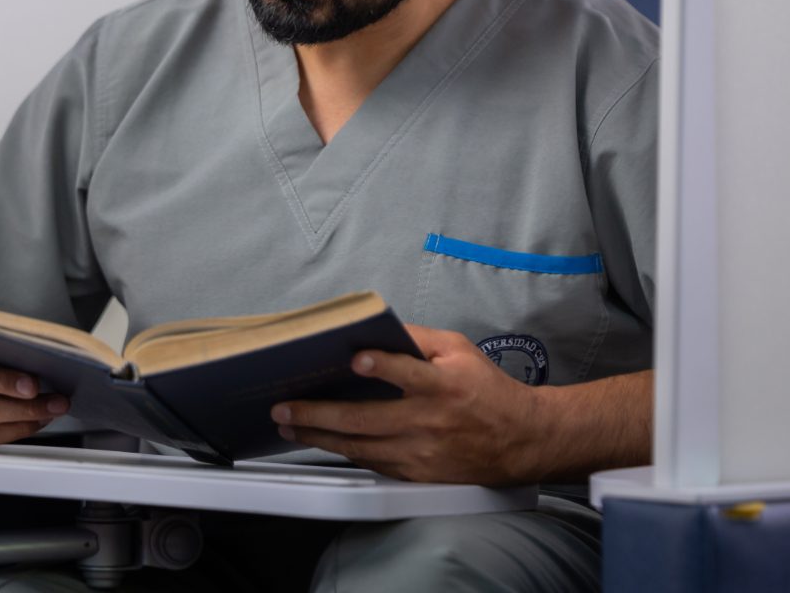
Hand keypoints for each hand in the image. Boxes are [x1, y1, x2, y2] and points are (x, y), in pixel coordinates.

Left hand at [270, 324, 540, 483]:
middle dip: (319, 413)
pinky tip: (320, 441)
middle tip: (283, 408)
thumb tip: (377, 330)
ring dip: (319, 436)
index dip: (382, 366)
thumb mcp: (459, 349)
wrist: (520, 440)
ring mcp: (420, 453)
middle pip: (367, 419)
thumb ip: (418, 339)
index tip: (355, 359)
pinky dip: (343, 451)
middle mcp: (428, 421)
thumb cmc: (486, 388)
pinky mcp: (417, 474)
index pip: (408, 373)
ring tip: (289, 426)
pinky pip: (372, 462)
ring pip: (361, 447)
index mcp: (442, 384)